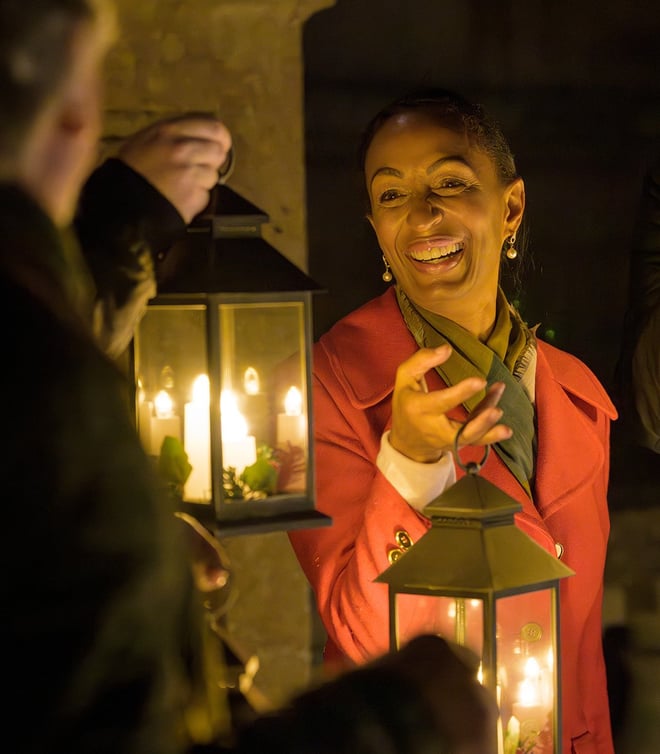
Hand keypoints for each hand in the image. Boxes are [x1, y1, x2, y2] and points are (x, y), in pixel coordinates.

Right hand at [117, 114, 231, 222]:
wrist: (123, 204)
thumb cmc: (133, 169)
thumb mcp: (147, 139)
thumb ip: (175, 133)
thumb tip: (203, 133)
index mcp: (169, 130)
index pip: (213, 126)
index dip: (221, 138)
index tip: (219, 145)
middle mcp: (182, 149)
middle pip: (218, 151)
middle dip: (213, 160)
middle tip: (201, 166)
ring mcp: (189, 173)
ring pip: (214, 174)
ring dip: (203, 180)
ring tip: (183, 183)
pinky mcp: (193, 196)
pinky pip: (206, 194)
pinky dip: (197, 197)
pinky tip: (181, 196)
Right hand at [389, 345, 512, 462]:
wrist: (406, 441)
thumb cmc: (407, 403)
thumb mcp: (405, 378)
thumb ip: (421, 360)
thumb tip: (447, 349)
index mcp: (419, 408)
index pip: (442, 402)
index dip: (462, 392)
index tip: (480, 381)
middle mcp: (433, 428)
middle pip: (458, 431)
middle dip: (479, 423)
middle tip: (496, 411)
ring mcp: (447, 440)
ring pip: (471, 438)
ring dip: (489, 430)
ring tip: (503, 417)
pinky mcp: (459, 445)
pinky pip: (476, 440)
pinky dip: (491, 434)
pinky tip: (504, 426)